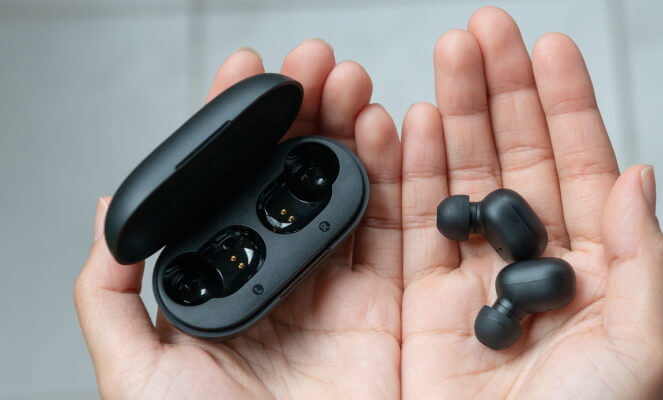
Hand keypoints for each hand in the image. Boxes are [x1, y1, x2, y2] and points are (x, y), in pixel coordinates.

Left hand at [75, 42, 401, 398]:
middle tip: (316, 68)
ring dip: (354, 132)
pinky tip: (395, 136)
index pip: (229, 189)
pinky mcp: (389, 314)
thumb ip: (109, 297)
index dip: (235, 128)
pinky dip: (403, 181)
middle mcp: (282, 282)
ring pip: (349, 194)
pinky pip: (399, 237)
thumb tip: (105, 212)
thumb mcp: (135, 375)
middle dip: (306, 114)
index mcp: (222, 285)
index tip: (247, 74)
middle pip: (295, 180)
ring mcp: (338, 294)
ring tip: (355, 90)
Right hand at [400, 7, 662, 398]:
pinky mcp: (420, 304)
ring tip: (447, 55)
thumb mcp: (643, 348)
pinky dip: (407, 171)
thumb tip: (641, 173)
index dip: (565, 103)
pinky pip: (412, 224)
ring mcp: (471, 280)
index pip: (580, 165)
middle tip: (484, 30)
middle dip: (500, 90)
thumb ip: (644, 257)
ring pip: (461, 178)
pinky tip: (409, 123)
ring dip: (454, 114)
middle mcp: (530, 265)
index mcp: (594, 268)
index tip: (550, 44)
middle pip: (514, 156)